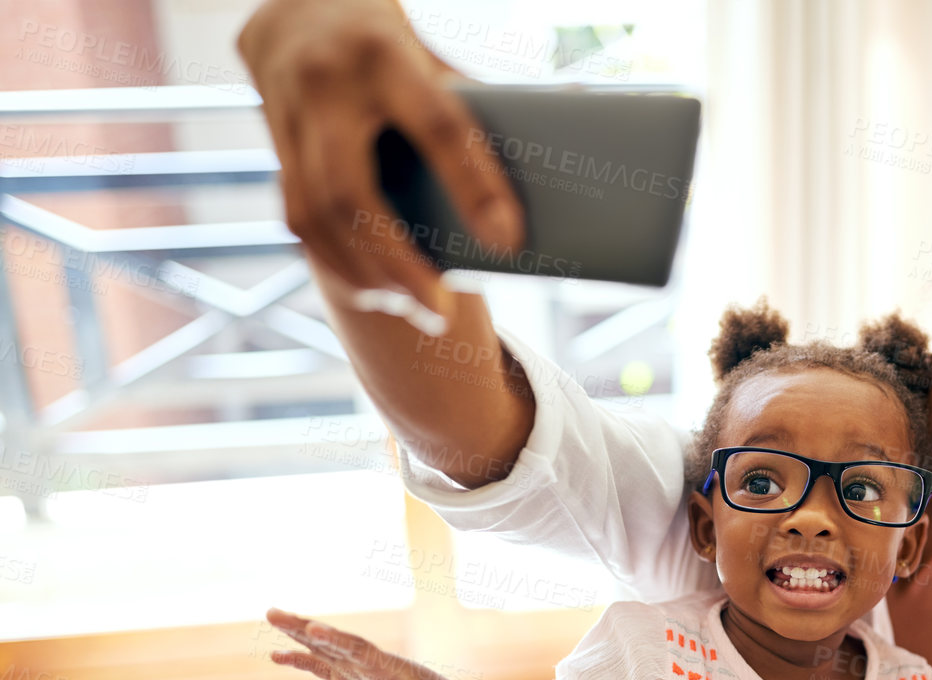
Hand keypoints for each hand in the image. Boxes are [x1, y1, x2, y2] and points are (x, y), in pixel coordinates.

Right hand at [237, 0, 523, 324]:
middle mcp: (327, 85)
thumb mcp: (430, 49)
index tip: (507, 241)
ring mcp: (287, 116)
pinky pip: (297, 217)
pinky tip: (375, 290)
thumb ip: (477, 94)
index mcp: (385, 55)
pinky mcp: (274, 144)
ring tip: (414, 309)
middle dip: (396, 263)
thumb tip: (574, 114)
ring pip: (315, 216)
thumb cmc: (385, 35)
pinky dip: (337, 261)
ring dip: (364, 275)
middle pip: (352, 193)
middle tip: (441, 313)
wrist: (294, 2)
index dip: (473, 187)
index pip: (438, 126)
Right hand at [266, 608, 476, 679]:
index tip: (313, 628)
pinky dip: (299, 660)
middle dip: (303, 627)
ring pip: (321, 647)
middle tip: (273, 613)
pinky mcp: (345, 676)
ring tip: (271, 617)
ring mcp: (353, 666)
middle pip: (331, 640)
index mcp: (382, 665)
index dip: (335, 639)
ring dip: (296, 633)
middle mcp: (364, 660)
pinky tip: (277, 656)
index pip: (356, 649)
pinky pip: (318, 665)